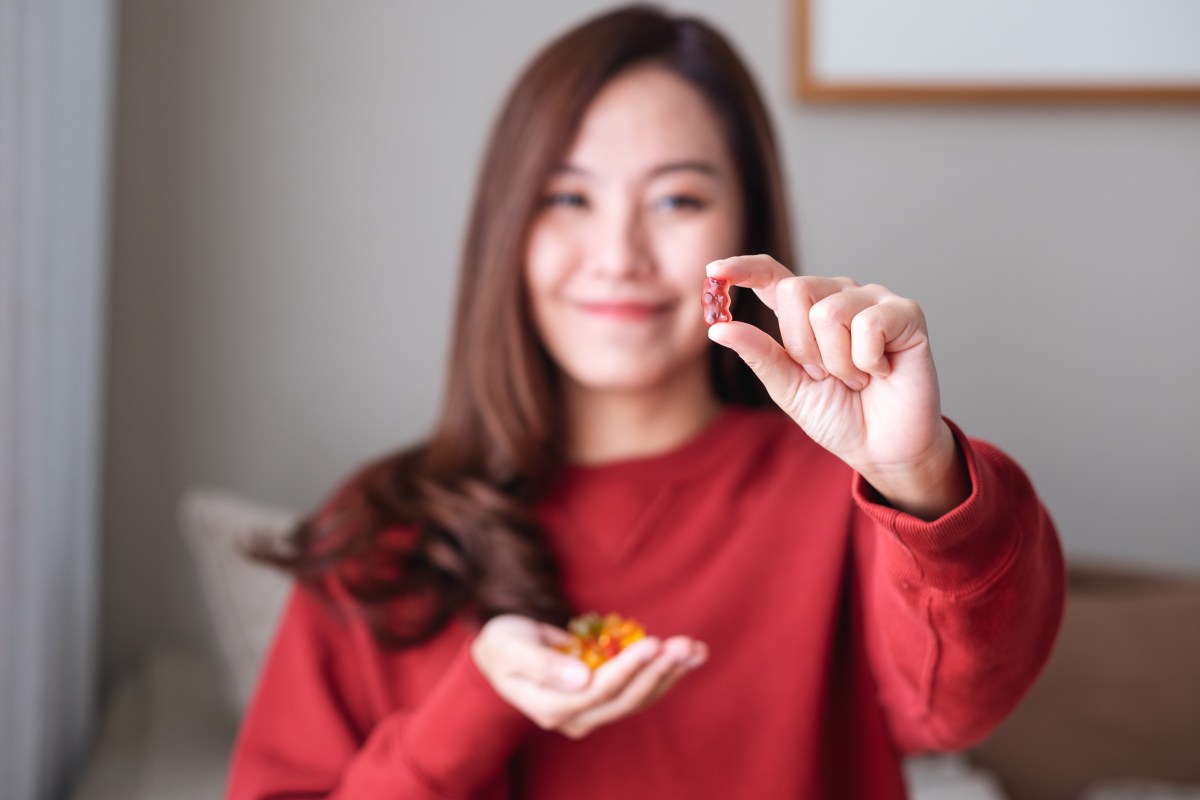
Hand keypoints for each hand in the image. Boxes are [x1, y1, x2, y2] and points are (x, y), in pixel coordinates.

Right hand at [471, 615, 707, 738]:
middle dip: (658, 671)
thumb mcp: (511, 647)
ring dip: (670, 674)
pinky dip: (665, 672)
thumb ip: (542, 665)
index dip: (628, 668)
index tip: (653, 643)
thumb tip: (580, 680)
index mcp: (550, 708)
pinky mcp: (606, 699)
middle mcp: (575, 718)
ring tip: (696, 649)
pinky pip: (641, 690)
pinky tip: (688, 655)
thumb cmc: (504, 643)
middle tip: (684, 645)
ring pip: (639, 698)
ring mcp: (593, 712)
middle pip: (626, 699)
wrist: (504, 651)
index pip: (598, 690)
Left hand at [707, 255, 967, 518]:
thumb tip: (718, 329)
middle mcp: (838, 295)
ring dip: (837, 361)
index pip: (771, 276)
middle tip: (825, 375)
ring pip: (829, 311)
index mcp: (805, 312)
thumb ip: (759, 354)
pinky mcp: (905, 313)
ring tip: (857, 377)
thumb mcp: (788, 387)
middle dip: (802, 346)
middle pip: (795, 290)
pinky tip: (882, 371)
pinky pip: (868, 324)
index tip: (713, 271)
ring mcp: (872, 300)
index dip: (743, 269)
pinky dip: (868, 361)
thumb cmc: (838, 415)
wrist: (882, 448)